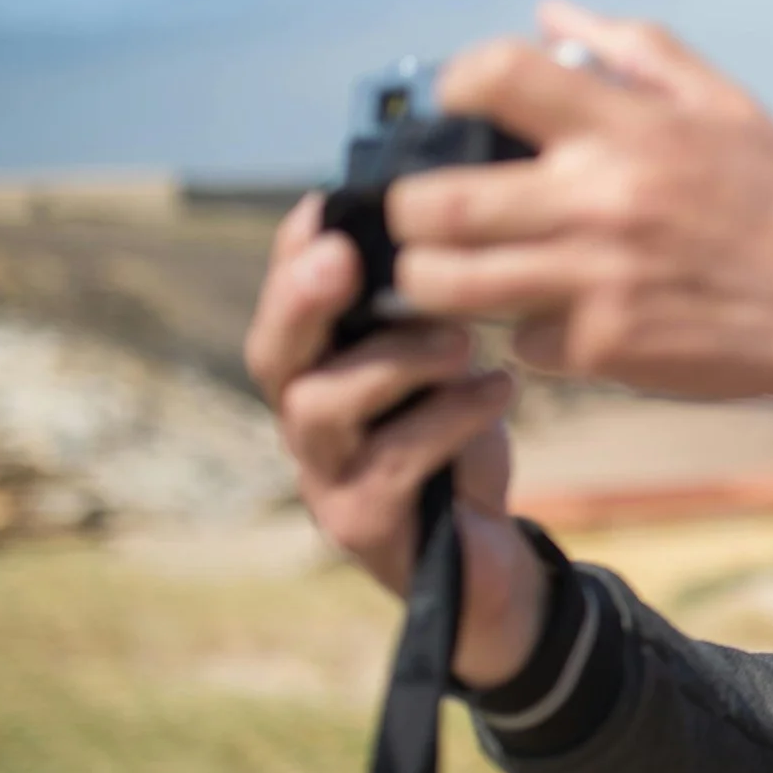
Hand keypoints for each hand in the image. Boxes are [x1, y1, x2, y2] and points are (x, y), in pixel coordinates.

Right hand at [244, 195, 545, 687]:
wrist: (495, 567)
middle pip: (272, 356)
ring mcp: (325, 478)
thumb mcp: (449, 373)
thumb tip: (444, 229)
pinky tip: (500, 388)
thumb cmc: (464, 450)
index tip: (325, 206)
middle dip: (302, 299)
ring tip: (461, 341)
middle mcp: (307, 424)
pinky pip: (392, 461)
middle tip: (346, 258)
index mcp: (321, 374)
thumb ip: (428, 315)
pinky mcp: (362, 525)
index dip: (294, 257)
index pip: (288, 309)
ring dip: (394, 360)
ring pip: (321, 405)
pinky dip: (451, 417)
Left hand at [383, 0, 772, 445]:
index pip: (493, 76)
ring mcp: (598, 282)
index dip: (454, 86)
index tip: (460, 109)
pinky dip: (524, 332)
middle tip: (430, 209)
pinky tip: (555, 318)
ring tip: (455, 270)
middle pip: (434, 201)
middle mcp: (603, 201)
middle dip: (413, 206)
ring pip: (448, 283)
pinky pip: (517, 340)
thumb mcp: (729, 107)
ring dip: (438, 277)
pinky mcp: (606, 350)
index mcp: (632, 128)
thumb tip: (551, 14)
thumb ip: (637, 52)